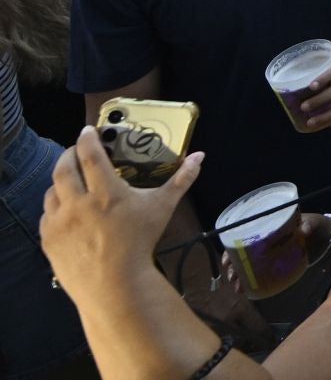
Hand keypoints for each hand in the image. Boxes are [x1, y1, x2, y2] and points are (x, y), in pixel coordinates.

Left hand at [42, 126, 202, 304]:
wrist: (114, 285)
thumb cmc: (140, 243)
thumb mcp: (162, 208)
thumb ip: (181, 180)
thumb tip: (199, 156)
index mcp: (106, 192)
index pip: (89, 155)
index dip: (87, 138)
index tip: (87, 130)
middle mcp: (78, 203)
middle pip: (63, 168)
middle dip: (68, 154)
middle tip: (76, 150)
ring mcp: (60, 222)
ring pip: (51, 191)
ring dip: (60, 181)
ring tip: (70, 180)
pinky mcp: (48, 239)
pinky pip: (45, 215)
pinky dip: (54, 206)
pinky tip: (65, 209)